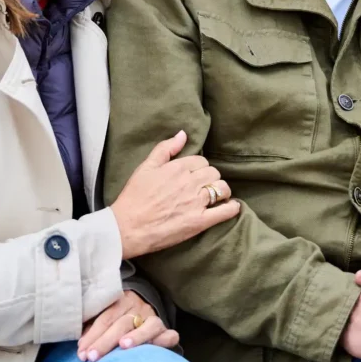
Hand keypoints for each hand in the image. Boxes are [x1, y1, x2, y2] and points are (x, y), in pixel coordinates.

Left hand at [77, 290, 177, 361]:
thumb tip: (81, 344)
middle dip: (105, 341)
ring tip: (123, 346)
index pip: (106, 318)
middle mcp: (140, 307)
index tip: (81, 352)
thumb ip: (95, 327)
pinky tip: (157, 348)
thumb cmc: (118, 318)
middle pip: (123, 323)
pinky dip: (165, 341)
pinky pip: (170, 335)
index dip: (92, 335)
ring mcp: (154, 319)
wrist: (143, 308)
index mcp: (123, 300)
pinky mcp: (166, 331)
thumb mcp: (107, 316)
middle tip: (92, 357)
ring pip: (149, 325)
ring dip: (137, 336)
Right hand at [111, 130, 239, 258]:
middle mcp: (190, 183)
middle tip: (204, 186)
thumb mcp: (146, 166)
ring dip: (221, 190)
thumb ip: (165, 148)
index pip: (201, 161)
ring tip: (216, 195)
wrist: (128, 227)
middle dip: (211, 178)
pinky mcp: (199, 222)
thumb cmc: (134, 196)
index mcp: (178, 168)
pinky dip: (232, 207)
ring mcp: (196, 202)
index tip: (194, 175)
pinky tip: (232, 206)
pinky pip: (224, 212)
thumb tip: (183, 134)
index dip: (199, 168)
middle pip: (214, 173)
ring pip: (221, 189)